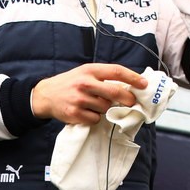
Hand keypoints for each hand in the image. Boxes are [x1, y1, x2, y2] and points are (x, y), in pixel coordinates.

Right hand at [31, 64, 146, 124]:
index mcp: (90, 70)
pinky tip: (86, 112)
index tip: (143, 84)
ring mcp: (79, 99)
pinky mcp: (74, 113)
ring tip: (95, 105)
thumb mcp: (85, 73)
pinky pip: (95, 119)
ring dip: (105, 109)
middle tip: (131, 103)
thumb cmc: (70, 83)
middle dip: (127, 99)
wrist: (46, 95)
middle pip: (114, 92)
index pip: (116, 71)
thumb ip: (104, 77)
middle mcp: (85, 83)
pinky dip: (94, 118)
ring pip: (105, 107)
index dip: (132, 78)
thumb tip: (129, 86)